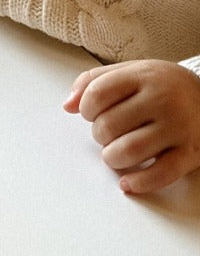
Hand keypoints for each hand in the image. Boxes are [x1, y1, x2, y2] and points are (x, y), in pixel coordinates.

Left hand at [64, 59, 199, 193]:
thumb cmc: (164, 86)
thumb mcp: (130, 72)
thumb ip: (94, 82)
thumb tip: (68, 105)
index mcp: (143, 77)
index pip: (97, 93)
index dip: (85, 107)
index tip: (90, 113)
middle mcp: (162, 100)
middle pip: (109, 124)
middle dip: (99, 134)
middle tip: (108, 133)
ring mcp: (178, 128)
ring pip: (129, 150)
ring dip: (112, 158)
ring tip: (115, 153)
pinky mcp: (191, 153)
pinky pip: (160, 174)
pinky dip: (138, 182)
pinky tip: (127, 182)